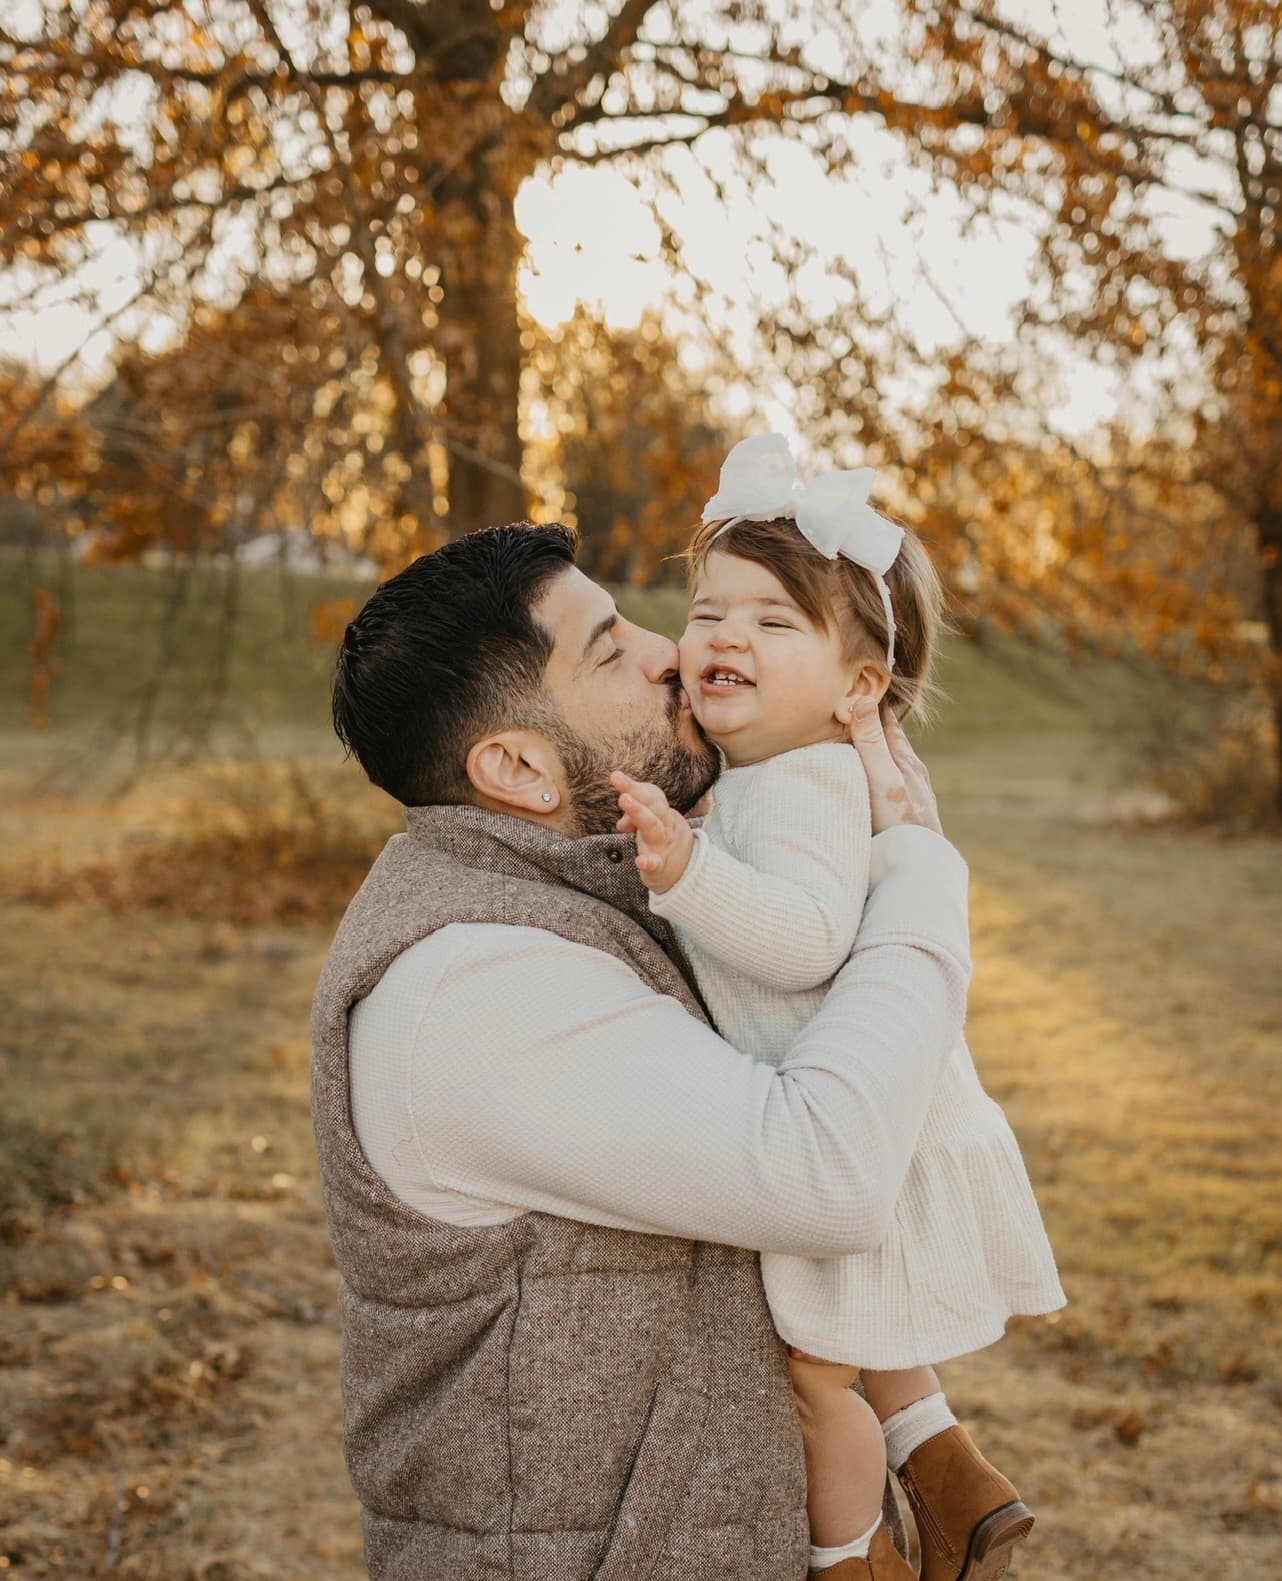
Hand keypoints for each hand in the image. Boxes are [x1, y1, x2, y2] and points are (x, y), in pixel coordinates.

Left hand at [610, 771, 694, 892]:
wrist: (687, 874)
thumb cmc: (665, 844)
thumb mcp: (653, 826)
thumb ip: (636, 817)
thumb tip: (621, 822)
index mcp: (665, 816)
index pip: (653, 796)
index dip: (636, 786)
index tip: (616, 777)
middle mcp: (665, 827)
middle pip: (653, 805)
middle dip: (634, 790)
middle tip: (616, 777)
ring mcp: (662, 847)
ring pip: (652, 827)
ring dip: (638, 812)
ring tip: (623, 799)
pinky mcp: (659, 868)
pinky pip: (655, 864)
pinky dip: (648, 862)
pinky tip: (640, 861)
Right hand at [849, 700, 942, 834]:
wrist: (920, 866)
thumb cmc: (898, 823)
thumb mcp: (881, 778)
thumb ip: (871, 743)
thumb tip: (864, 700)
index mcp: (906, 762)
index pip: (890, 726)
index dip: (878, 708)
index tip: (868, 688)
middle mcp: (916, 777)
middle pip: (898, 745)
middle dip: (883, 728)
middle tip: (871, 710)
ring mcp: (918, 798)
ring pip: (903, 768)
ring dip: (889, 754)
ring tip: (880, 745)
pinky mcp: (916, 820)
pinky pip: (903, 790)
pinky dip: (891, 779)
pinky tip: (891, 789)